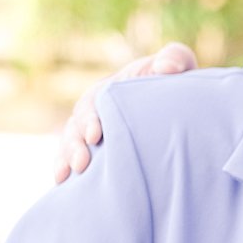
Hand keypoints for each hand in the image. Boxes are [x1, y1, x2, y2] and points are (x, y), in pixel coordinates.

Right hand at [54, 42, 197, 182]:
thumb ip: (174, 58)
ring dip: (66, 159)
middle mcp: (96, 111)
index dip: (90, 118)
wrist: (181, 112)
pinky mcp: (96, 154)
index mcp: (110, 90)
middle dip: (75, 144)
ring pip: (70, 145)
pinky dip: (64, 169)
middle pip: (75, 127)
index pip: (92, 102)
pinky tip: (61, 184)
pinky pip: (74, 161)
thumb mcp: (178, 66)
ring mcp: (93, 135)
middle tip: (81, 163)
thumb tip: (165, 68)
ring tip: (68, 175)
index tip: (97, 135)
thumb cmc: (176, 86)